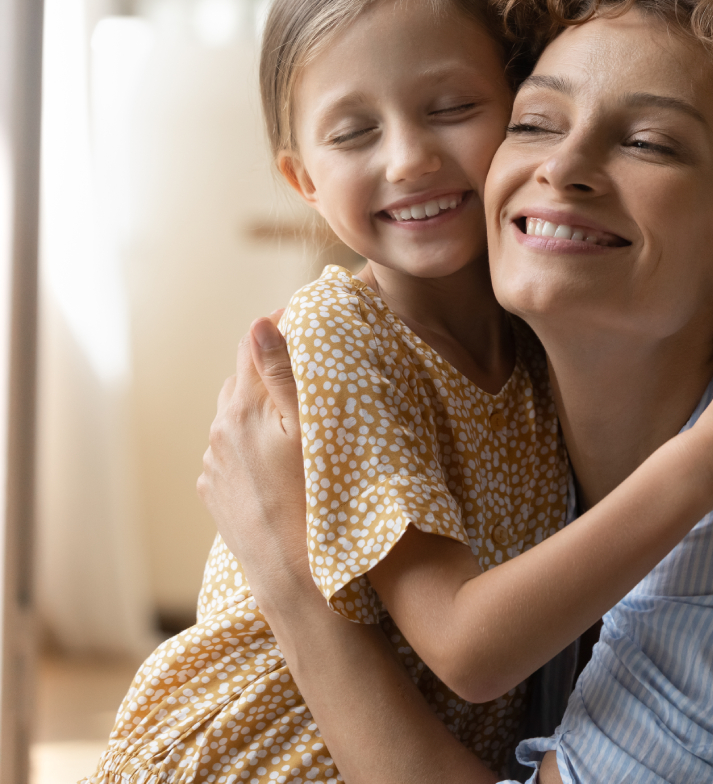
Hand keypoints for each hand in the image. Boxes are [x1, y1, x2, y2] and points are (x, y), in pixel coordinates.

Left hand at [198, 313, 307, 584]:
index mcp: (244, 409)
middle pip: (241, 378)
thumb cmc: (318, 500)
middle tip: (310, 361)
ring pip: (235, 416)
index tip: (308, 317)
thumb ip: (283, 374)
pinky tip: (280, 454)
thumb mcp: (312, 430)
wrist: (296, 576)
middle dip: (270, 364)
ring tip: (296, 411)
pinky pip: (231, 450)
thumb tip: (259, 324)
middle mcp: (219, 432)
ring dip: (260, 404)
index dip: (281, 325)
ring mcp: (214, 464)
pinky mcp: (215, 492)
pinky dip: (252, 440)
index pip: (253, 346)